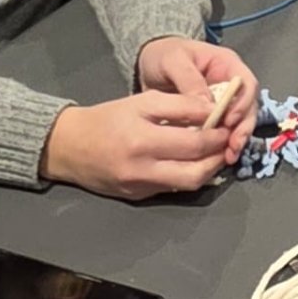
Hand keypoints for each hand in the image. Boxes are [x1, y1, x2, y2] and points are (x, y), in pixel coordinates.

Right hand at [40, 92, 237, 199]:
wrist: (69, 147)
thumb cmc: (107, 119)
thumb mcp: (142, 101)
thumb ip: (179, 105)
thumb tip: (212, 110)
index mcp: (142, 141)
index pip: (194, 143)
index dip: (217, 135)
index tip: (228, 124)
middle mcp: (142, 170)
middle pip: (196, 172)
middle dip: (218, 156)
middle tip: (228, 140)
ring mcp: (140, 188)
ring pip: (187, 184)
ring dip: (208, 169)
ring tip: (216, 151)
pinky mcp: (139, 197)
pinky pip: (172, 188)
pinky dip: (188, 174)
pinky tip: (193, 160)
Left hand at [136, 35, 257, 160]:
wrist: (148, 64)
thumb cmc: (163, 55)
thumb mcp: (173, 60)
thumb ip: (189, 79)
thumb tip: (206, 106)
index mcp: (227, 64)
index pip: (247, 83)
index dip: (243, 103)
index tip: (229, 120)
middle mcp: (231, 84)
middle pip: (248, 106)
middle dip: (243, 127)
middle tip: (233, 146)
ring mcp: (223, 101)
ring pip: (239, 122)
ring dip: (235, 140)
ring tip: (228, 157)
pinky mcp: (212, 117)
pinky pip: (222, 131)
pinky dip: (221, 145)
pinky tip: (216, 159)